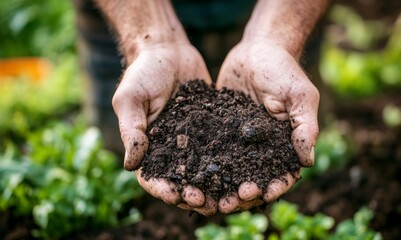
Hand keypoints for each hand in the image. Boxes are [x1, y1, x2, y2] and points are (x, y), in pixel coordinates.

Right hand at [112, 42, 216, 214]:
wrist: (168, 50)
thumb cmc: (143, 72)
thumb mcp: (131, 99)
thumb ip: (132, 130)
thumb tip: (131, 165)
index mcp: (148, 147)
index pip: (153, 178)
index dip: (164, 190)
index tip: (177, 195)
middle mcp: (172, 149)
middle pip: (182, 181)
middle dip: (194, 195)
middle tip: (209, 203)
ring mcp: (193, 141)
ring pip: (205, 171)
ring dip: (215, 186)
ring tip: (229, 195)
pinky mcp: (212, 129)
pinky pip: (222, 149)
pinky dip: (231, 163)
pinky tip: (245, 170)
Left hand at [216, 38, 318, 212]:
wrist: (257, 50)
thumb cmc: (284, 70)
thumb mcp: (300, 95)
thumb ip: (304, 126)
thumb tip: (307, 161)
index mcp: (285, 145)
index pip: (282, 174)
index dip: (274, 187)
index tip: (262, 194)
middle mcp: (262, 148)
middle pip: (253, 179)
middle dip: (242, 194)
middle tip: (227, 204)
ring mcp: (240, 142)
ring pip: (230, 171)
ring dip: (219, 187)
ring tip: (205, 197)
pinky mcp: (221, 131)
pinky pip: (211, 152)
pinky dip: (202, 165)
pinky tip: (188, 174)